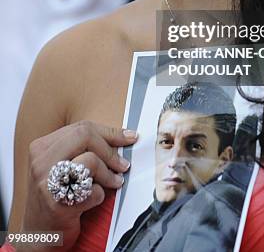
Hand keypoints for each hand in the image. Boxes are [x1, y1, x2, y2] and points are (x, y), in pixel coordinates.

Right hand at [17, 121, 137, 250]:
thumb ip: (83, 149)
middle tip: (122, 165)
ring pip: (90, 160)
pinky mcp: (57, 204)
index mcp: (42, 147)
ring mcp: (48, 182)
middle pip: (85, 136)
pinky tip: (94, 199)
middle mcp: (41, 162)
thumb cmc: (56, 195)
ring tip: (114, 182)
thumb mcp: (61, 164)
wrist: (38, 233)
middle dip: (110, 151)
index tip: (129, 137)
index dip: (110, 132)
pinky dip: (100, 194)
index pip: (81, 127)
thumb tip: (123, 137)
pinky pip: (92, 190)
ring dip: (109, 174)